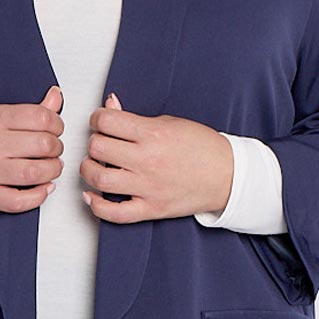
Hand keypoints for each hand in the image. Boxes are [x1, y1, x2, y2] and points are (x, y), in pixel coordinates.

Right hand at [0, 85, 63, 212]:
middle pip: (43, 145)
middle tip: (53, 150)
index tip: (56, 129)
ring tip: (51, 167)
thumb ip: (29, 110)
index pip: (41, 118)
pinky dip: (40, 194)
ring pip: (36, 172)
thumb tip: (56, 97)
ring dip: (53, 170)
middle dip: (57, 148)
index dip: (57, 124)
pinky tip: (43, 186)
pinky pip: (21, 200)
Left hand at [80, 93, 232, 222]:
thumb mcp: (170, 122)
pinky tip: (91, 195)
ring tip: (95, 164)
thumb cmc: (203, 148)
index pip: (107, 121)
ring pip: (100, 179)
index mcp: (153, 134)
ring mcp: (148, 187)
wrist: (228, 176)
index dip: (97, 118)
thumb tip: (110, 105)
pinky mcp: (151, 208)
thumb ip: (135, 118)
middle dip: (94, 141)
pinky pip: (115, 213)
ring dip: (89, 170)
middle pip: (98, 147)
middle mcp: (148, 160)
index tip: (101, 121)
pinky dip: (97, 206)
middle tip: (101, 142)